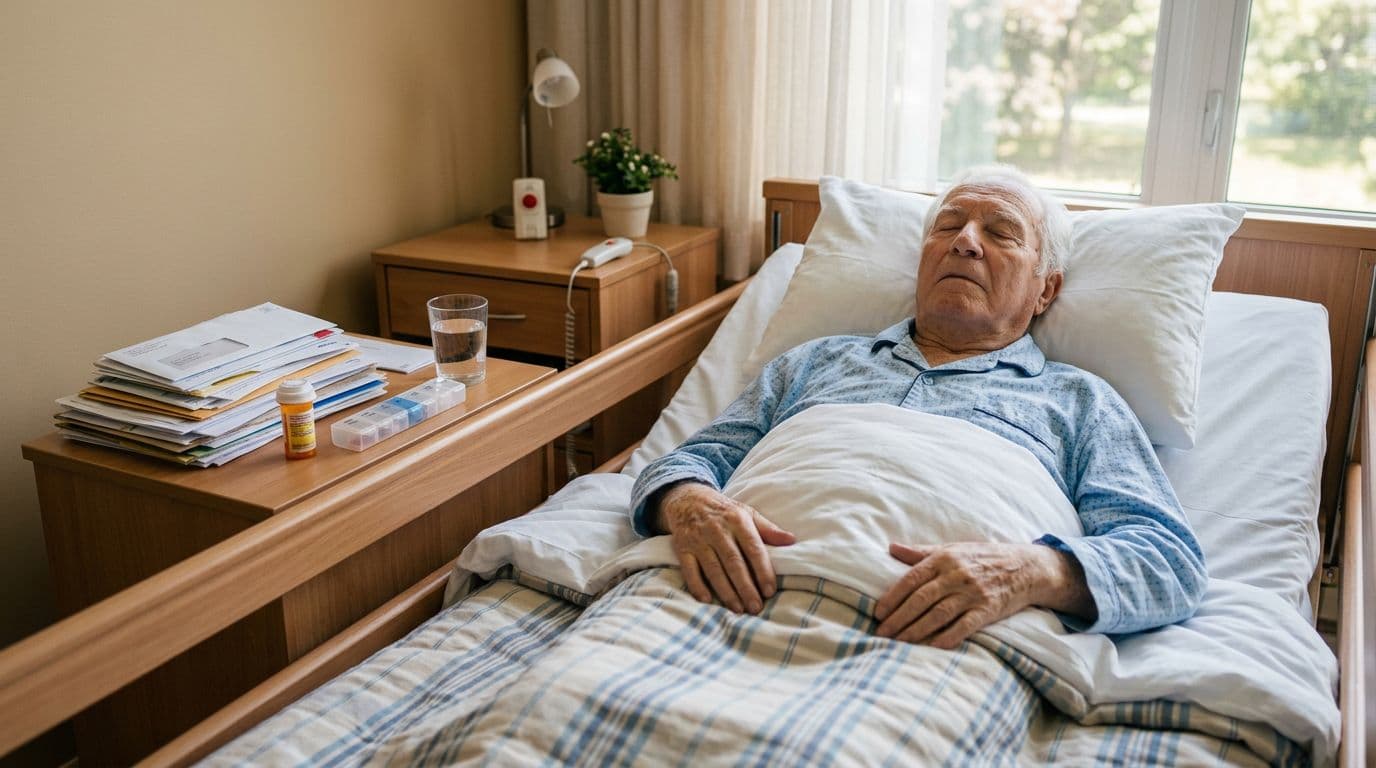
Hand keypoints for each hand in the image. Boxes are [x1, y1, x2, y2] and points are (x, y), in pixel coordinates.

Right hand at [655, 482, 795, 613]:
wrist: (687, 499)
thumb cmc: (724, 511)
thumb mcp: (747, 513)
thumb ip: (768, 529)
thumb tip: (791, 540)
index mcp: (738, 521)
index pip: (753, 549)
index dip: (762, 571)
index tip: (770, 591)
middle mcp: (717, 530)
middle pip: (734, 562)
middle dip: (745, 587)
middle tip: (755, 607)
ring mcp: (698, 540)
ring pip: (713, 569)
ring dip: (726, 591)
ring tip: (738, 609)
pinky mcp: (682, 548)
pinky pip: (689, 570)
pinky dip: (697, 586)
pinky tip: (707, 600)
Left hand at [873, 541, 1088, 648]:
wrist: (1025, 567)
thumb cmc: (982, 558)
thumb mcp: (952, 549)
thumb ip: (921, 552)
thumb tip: (891, 548)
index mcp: (944, 559)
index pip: (911, 579)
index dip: (893, 597)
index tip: (878, 613)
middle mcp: (956, 575)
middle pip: (921, 599)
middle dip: (899, 618)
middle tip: (882, 634)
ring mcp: (972, 593)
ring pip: (938, 614)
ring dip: (916, 631)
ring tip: (899, 643)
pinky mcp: (988, 609)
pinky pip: (965, 626)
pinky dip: (948, 637)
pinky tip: (933, 647)